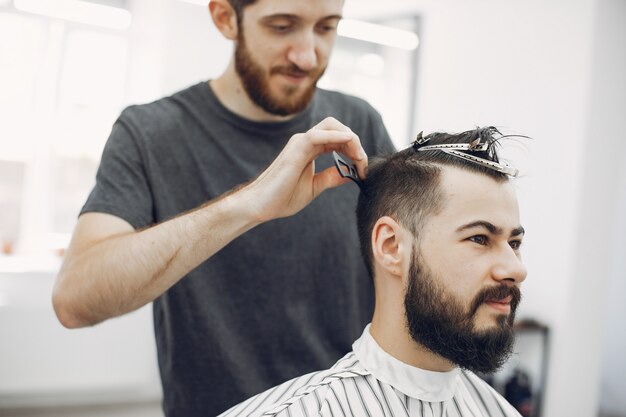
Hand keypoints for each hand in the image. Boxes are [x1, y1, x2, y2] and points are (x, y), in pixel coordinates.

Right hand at [245, 117, 367, 221]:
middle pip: (337, 127)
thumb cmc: (282, 198)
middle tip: (363, 164)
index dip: (355, 151)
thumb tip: (350, 174)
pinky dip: (336, 136)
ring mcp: (300, 143)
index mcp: (310, 149)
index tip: (363, 171)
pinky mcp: (295, 149)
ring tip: (359, 158)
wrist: (261, 206)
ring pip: (331, 126)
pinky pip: (318, 135)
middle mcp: (305, 142)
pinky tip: (349, 142)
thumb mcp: (314, 187)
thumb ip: (331, 177)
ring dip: (350, 139)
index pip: (338, 139)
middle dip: (355, 143)